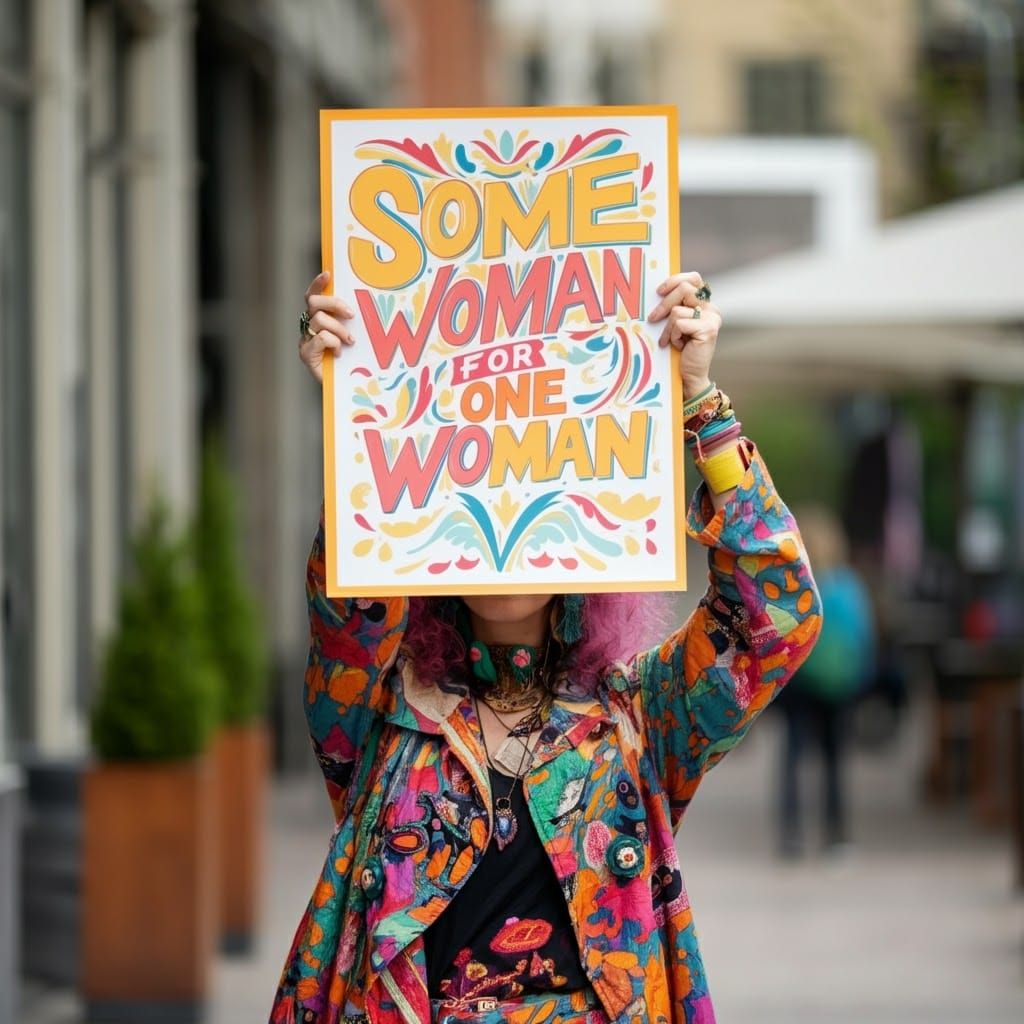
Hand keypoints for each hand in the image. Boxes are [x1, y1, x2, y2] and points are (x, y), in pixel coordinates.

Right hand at [299, 271, 354, 382]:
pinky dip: (333, 343)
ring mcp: (306, 340)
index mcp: (319, 319)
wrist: (347, 388)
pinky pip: (320, 337)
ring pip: (319, 320)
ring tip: (349, 341)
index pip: (313, 296)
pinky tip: (339, 353)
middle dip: (334, 304)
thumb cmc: (354, 360)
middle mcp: (308, 327)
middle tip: (351, 315)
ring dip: (339, 329)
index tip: (328, 274)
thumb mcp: (356, 335)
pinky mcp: (306, 354)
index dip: (318, 284)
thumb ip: (353, 321)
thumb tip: (369, 301)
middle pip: (313, 303)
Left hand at [646, 271, 721, 398]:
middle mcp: (712, 309)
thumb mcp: (675, 324)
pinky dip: (672, 336)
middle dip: (664, 304)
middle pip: (684, 289)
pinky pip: (679, 323)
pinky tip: (678, 346)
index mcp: (705, 304)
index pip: (693, 278)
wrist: (689, 376)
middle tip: (653, 318)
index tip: (659, 291)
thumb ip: (674, 306)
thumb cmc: (679, 351)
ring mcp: (712, 318)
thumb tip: (656, 292)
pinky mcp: (708, 329)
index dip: (675, 280)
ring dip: (667, 328)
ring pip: (677, 310)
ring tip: (669, 341)